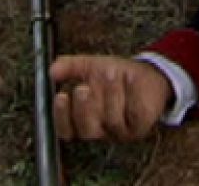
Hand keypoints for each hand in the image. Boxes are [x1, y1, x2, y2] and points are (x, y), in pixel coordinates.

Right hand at [50, 55, 171, 140]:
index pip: (66, 130)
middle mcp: (100, 131)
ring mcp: (121, 132)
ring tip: (111, 73)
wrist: (146, 74)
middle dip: (84, 109)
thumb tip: (52, 70)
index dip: (62, 117)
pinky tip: (130, 79)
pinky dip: (130, 94)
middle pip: (87, 131)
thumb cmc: (115, 75)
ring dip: (110, 94)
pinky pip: (133, 114)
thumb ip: (70, 67)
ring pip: (112, 120)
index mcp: (83, 121)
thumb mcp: (90, 66)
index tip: (61, 96)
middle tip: (83, 88)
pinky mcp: (141, 127)